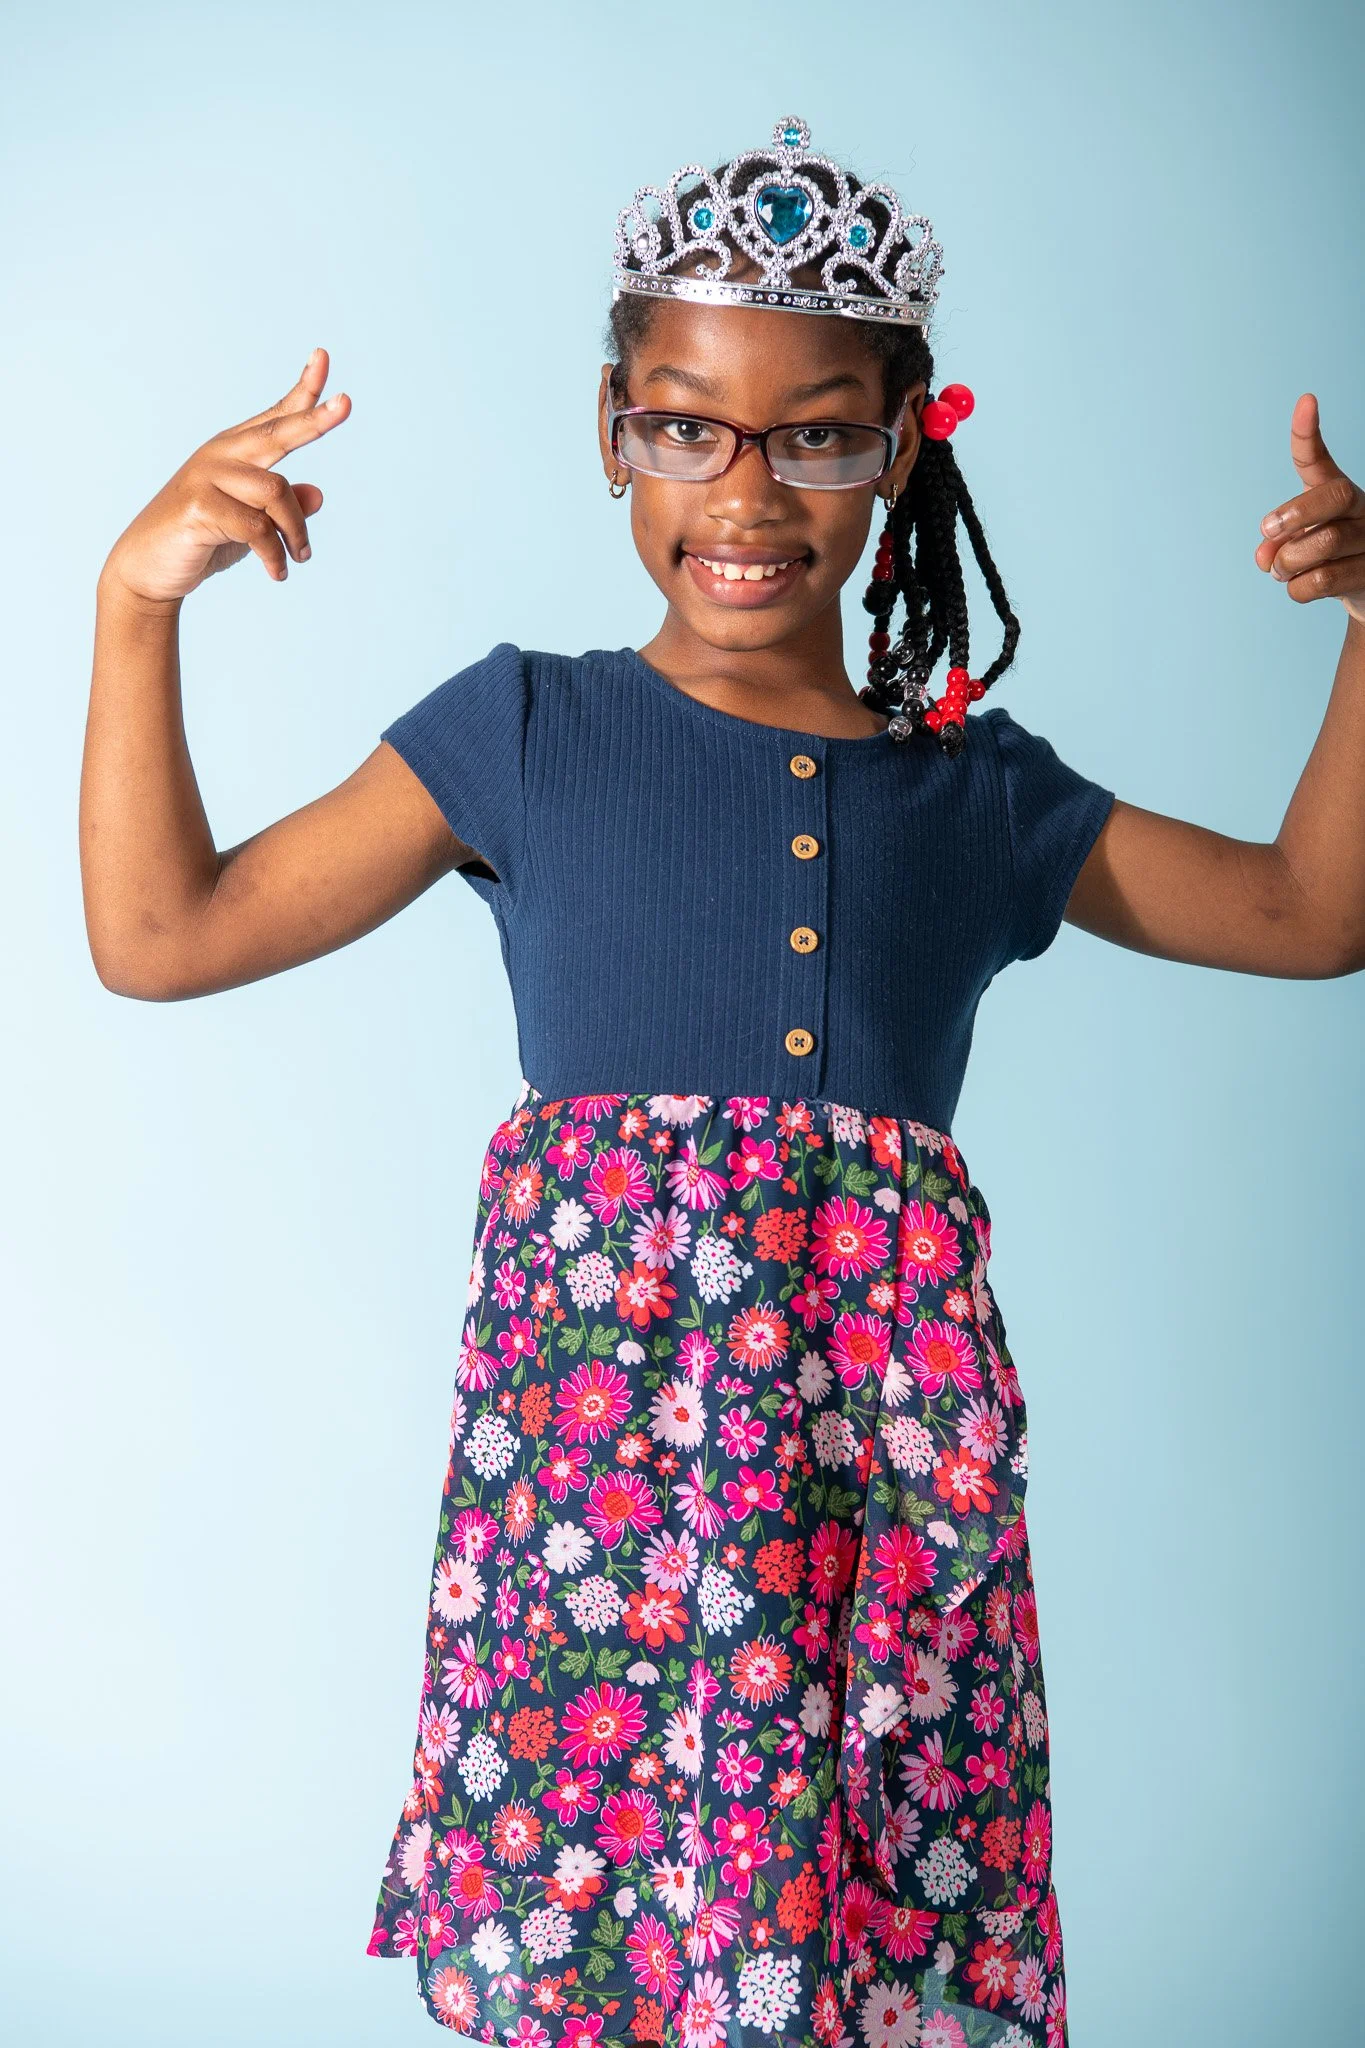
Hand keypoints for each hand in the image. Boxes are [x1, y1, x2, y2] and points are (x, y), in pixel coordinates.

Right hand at [100, 348, 351, 605]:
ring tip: (299, 558)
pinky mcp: (199, 505)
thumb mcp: (250, 525)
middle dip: (315, 420)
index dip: (303, 390)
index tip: (322, 357)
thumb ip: (281, 510)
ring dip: (295, 532)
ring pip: (276, 493)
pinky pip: (256, 527)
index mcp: (235, 451)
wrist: (148, 570)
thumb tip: (317, 495)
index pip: (276, 416)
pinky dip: (273, 554)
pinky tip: (277, 573)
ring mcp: (207, 476)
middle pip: (278, 432)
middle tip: (347, 404)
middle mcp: (221, 454)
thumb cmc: (203, 541)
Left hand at [1255, 393, 1364, 626]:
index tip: (1306, 400)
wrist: (1360, 591)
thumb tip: (1264, 556)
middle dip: (1295, 513)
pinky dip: (1297, 588)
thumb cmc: (1323, 558)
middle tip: (1268, 530)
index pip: (1319, 459)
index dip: (1309, 433)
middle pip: (1335, 496)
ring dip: (1288, 562)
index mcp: (1335, 492)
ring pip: (1325, 542)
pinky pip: (1322, 580)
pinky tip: (1299, 587)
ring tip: (1281, 570)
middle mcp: (1360, 508)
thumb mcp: (1293, 546)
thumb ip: (1276, 544)